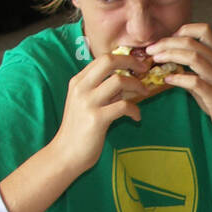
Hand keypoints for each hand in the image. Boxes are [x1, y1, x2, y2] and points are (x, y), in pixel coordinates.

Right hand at [51, 53, 145, 175]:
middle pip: (109, 61)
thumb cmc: (80, 129)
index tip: (137, 65)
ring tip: (144, 94)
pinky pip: (124, 106)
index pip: (102, 59)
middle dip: (131, 62)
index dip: (123, 58)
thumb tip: (125, 81)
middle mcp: (81, 88)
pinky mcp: (97, 118)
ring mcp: (88, 102)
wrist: (66, 153)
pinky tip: (136, 117)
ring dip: (136, 86)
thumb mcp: (86, 103)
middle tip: (144, 70)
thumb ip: (101, 90)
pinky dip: (135, 110)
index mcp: (78, 81)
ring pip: (119, 81)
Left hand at [146, 23, 211, 142]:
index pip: (204, 29)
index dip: (184, 29)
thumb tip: (167, 62)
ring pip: (192, 57)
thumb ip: (192, 69)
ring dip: (170, 56)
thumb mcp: (208, 79)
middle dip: (167, 43)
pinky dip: (177, 79)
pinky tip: (167, 80)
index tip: (169, 39)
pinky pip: (194, 82)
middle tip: (151, 50)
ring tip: (156, 60)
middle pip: (191, 42)